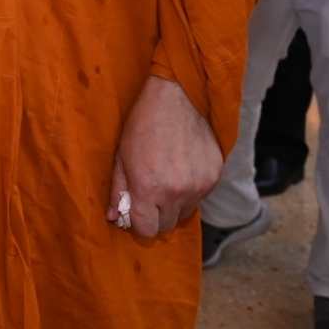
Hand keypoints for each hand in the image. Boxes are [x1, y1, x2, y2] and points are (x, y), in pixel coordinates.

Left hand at [107, 76, 224, 238]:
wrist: (177, 98)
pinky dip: (190, 189)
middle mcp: (176, 192)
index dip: (139, 223)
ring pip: (184, 212)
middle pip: (166, 226)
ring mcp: (199, 186)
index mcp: (148, 188)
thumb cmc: (143, 124)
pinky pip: (200, 197)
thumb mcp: (121, 156)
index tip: (136, 212)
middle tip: (150, 194)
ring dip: (174, 203)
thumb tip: (113, 216)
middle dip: (156, 215)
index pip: (147, 230)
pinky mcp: (215, 177)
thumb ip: (118, 190)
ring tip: (166, 177)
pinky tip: (181, 168)